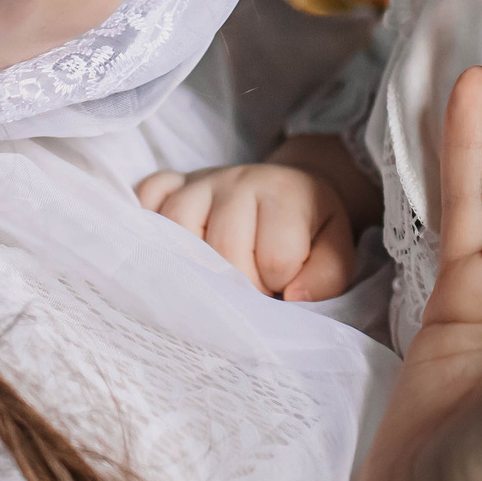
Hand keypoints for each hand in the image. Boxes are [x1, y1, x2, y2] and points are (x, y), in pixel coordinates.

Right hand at [136, 162, 355, 301]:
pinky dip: (147, 222)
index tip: (281, 289)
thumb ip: (326, 277)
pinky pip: (146, 196)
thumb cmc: (310, 228)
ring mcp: (200, 181)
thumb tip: (292, 299)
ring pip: (176, 226)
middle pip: (223, 248)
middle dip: (239, 285)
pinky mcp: (172, 183)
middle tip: (248, 291)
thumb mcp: (335, 249)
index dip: (279, 286)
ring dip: (193, 265)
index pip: (276, 256)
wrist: (290, 187)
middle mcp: (238, 181)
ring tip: (211, 279)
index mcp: (284, 194)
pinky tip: (164, 249)